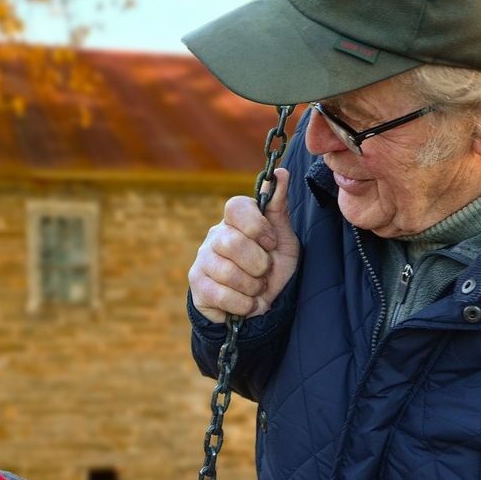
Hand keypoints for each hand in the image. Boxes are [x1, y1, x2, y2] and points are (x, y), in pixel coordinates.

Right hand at [189, 167, 298, 322]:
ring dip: (253, 287)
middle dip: (259, 264)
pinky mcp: (197, 285)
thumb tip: (281, 172)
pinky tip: (247, 303)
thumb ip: (279, 208)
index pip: (235, 206)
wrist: (260, 307)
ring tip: (256, 289)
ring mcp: (202, 260)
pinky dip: (244, 304)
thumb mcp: (284, 240)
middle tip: (264, 272)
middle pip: (232, 242)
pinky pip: (221, 295)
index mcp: (236, 221)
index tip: (271, 243)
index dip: (257, 226)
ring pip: (228, 272)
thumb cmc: (271, 269)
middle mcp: (215, 236)